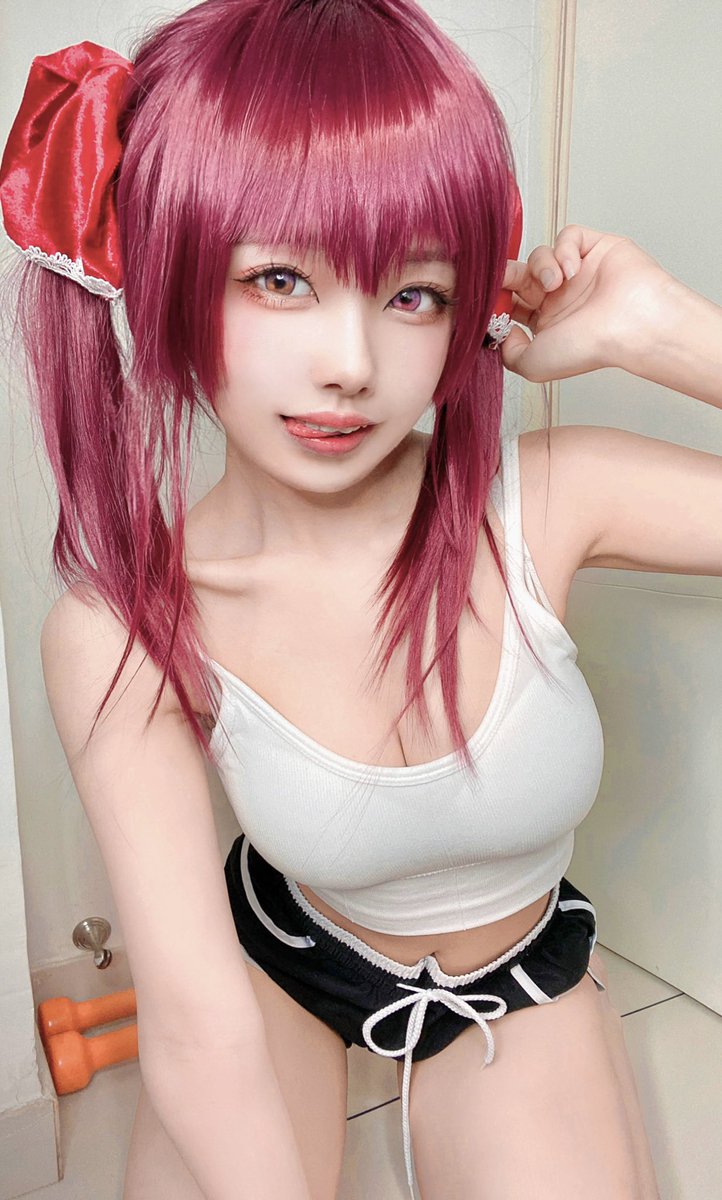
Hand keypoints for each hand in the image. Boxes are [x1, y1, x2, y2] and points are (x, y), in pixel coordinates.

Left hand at [499, 225, 677, 382]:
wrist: (629, 326)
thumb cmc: (589, 347)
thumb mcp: (532, 364)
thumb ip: (508, 353)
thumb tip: (501, 334)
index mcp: (546, 323)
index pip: (510, 303)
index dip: (497, 297)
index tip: (487, 297)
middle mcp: (560, 298)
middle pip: (521, 275)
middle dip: (508, 274)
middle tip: (503, 276)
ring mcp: (578, 273)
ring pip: (540, 254)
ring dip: (541, 266)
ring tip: (556, 283)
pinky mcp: (596, 248)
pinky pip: (568, 236)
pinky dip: (565, 249)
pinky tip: (573, 269)